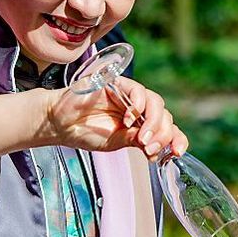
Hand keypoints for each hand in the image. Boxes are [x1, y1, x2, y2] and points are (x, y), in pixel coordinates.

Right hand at [41, 76, 188, 158]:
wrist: (60, 124)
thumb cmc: (86, 132)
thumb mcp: (116, 143)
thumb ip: (135, 141)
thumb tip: (155, 146)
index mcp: (142, 125)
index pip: (168, 129)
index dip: (177, 139)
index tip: (177, 152)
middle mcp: (140, 109)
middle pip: (165, 116)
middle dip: (162, 134)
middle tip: (149, 148)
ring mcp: (130, 96)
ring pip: (156, 103)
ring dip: (153, 122)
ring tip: (141, 138)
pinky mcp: (119, 84)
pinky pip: (138, 91)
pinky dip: (138, 106)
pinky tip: (128, 120)